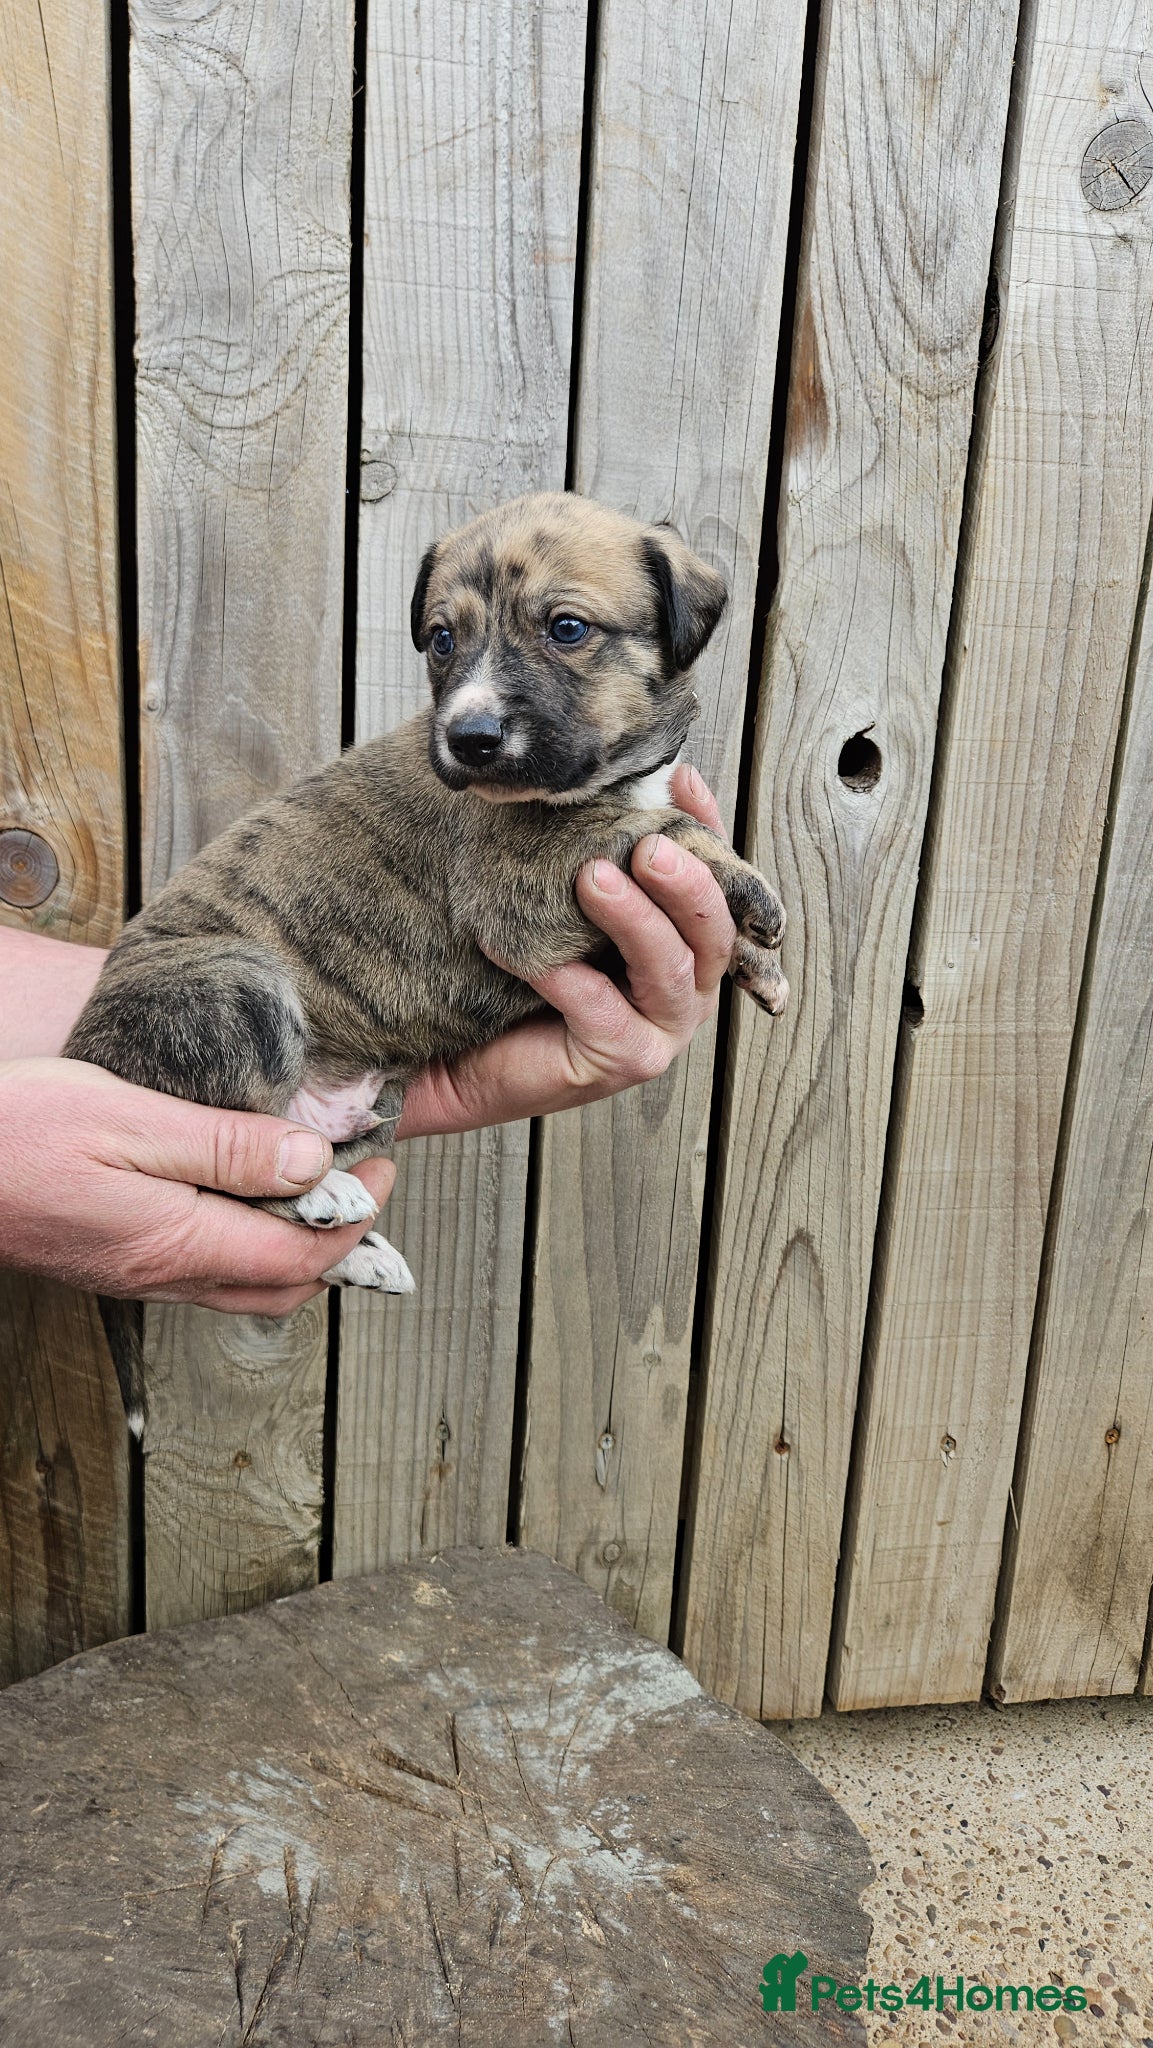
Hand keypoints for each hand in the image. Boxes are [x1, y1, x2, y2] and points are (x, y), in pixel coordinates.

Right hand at [0, 1058, 393, 1313]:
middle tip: (365, 1179)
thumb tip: (313, 1161)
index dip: (357, 1216)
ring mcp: (135, 1276)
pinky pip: (206, 1271)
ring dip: (297, 1247)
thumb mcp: (130, 1116)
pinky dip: (250, 1243)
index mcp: (176, 1241)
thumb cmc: (18, 1131)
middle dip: (341, 1241)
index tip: (383, 1164)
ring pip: (245, 1286)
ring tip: (320, 1186)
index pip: (301, 1254)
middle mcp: (161, 1275)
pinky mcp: (114, 1263)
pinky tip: (248, 1195)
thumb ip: (225, 1145)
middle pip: (283, 1286)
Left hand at [398, 763, 734, 1136]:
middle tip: (646, 847)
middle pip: (712, 933)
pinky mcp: (625, 1062)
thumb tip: (646, 778)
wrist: (467, 1055)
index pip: (719, 884)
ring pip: (669, 971)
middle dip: (685, 885)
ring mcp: (663, 1033)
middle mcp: (690, 992)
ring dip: (635, 920)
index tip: (682, 781)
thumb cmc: (525, 976)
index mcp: (690, 950)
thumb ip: (609, 856)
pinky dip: (567, 976)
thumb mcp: (571, 906)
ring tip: (592, 880)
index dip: (708, 831)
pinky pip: (604, 1011)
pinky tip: (527, 952)